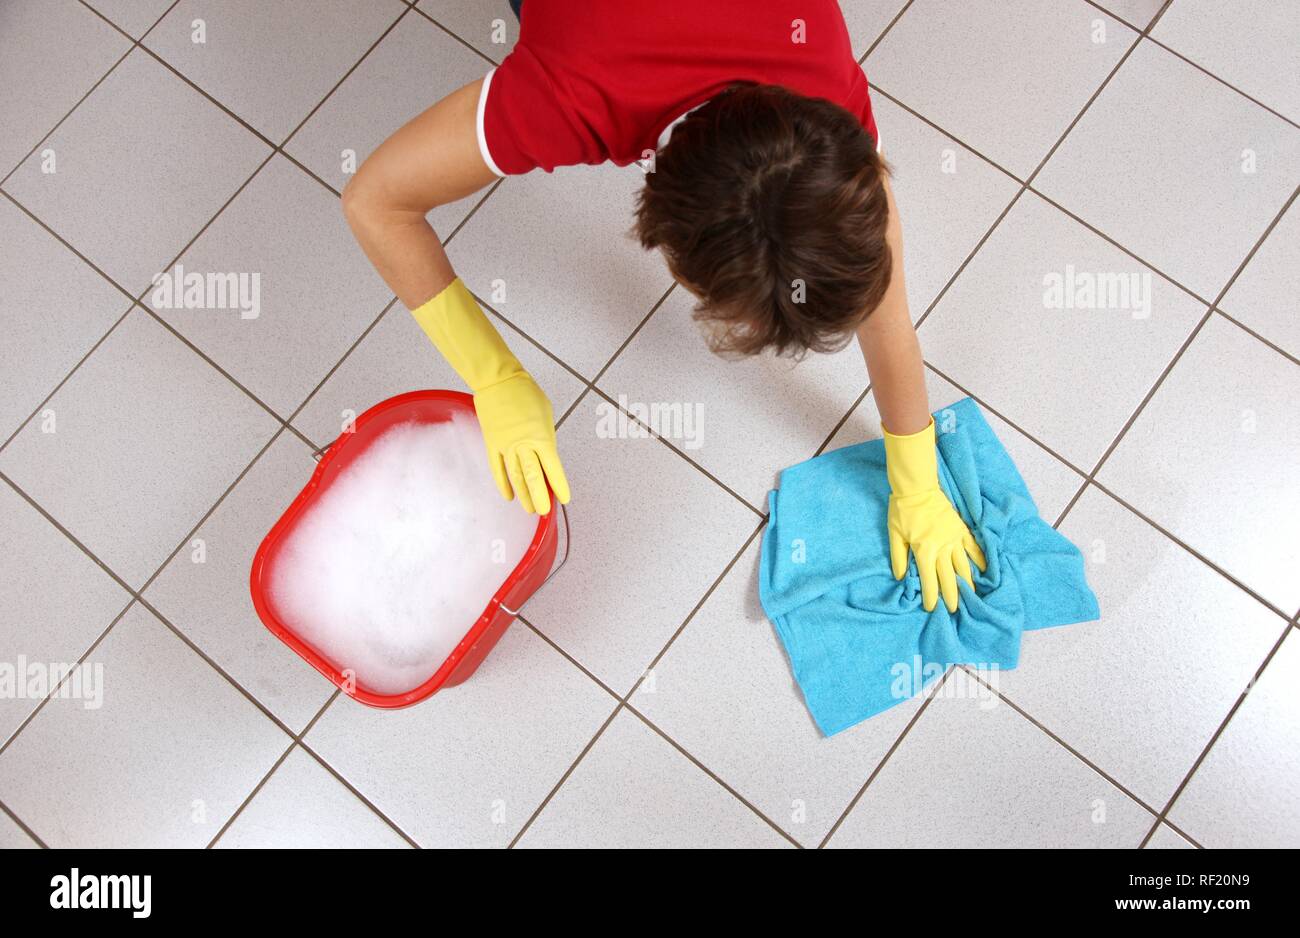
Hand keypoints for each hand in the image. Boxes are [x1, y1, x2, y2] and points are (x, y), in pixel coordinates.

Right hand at [474, 373, 569, 514]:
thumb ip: (546, 437)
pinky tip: (509, 496)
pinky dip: (503, 484)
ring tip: (530, 509)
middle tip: (544, 511)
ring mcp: (505, 446)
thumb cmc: (525, 393)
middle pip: (533, 477)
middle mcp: (523, 445)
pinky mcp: (492, 444)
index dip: (559, 485)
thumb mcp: (546, 414)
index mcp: (541, 437)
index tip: (564, 498)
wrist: (498, 381)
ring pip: (515, 477)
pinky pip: (497, 469)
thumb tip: (546, 454)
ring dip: (523, 495)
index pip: (553, 468)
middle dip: (539, 497)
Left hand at [887, 489, 984, 612]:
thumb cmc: (902, 511)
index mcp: (924, 550)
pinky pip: (973, 547)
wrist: (917, 487)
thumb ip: (898, 558)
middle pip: (949, 577)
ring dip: (967, 582)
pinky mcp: (961, 529)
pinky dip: (979, 559)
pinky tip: (984, 571)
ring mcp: (954, 538)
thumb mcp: (894, 535)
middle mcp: (942, 547)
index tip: (932, 608)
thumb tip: (900, 578)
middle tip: (956, 610)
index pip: (928, 579)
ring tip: (971, 596)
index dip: (931, 596)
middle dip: (952, 596)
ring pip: (963, 565)